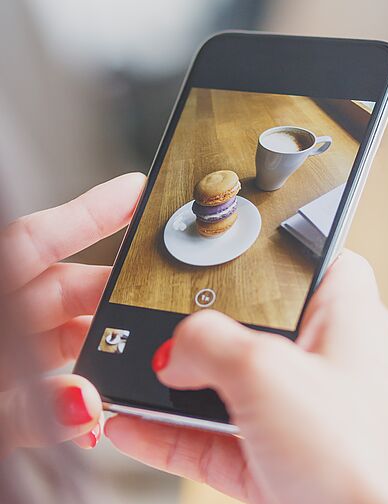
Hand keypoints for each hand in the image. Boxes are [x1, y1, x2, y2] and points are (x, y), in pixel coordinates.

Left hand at [0, 173, 144, 454]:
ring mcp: (6, 348)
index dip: (88, 213)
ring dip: (103, 347)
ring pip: (68, 329)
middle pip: (63, 285)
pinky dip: (83, 384)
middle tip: (156, 297)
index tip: (132, 191)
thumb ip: (22, 412)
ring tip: (133, 362)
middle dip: (114, 292)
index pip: (33, 241)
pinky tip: (97, 401)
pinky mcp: (12, 380)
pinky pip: (58, 369)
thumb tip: (86, 403)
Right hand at [105, 251, 387, 503]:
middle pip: (249, 321)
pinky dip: (173, 431)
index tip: (209, 258)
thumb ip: (208, 343)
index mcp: (341, 312)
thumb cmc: (362, 461)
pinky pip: (214, 433)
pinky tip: (135, 424)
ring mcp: (296, 406)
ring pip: (226, 381)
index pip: (298, 256)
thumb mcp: (267, 373)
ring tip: (132, 373)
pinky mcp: (274, 452)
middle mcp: (320, 354)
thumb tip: (170, 348)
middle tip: (156, 320)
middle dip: (196, 327)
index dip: (253, 254)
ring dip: (175, 384)